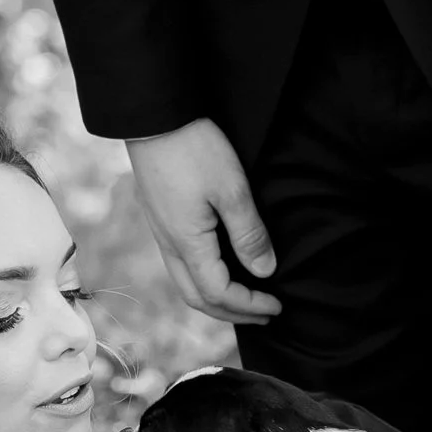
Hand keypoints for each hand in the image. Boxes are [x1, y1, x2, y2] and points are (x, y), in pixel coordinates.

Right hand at [127, 119, 280, 323]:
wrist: (153, 117)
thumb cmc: (194, 149)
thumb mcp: (232, 190)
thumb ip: (249, 235)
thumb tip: (264, 271)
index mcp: (187, 243)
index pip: (219, 293)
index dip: (250, 304)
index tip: (278, 303)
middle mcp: (169, 245)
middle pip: (197, 299)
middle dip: (233, 313)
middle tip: (266, 314)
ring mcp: (161, 233)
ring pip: (186, 284)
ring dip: (217, 299)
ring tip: (245, 299)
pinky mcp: (160, 219)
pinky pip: (181, 266)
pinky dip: (205, 280)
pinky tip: (221, 268)